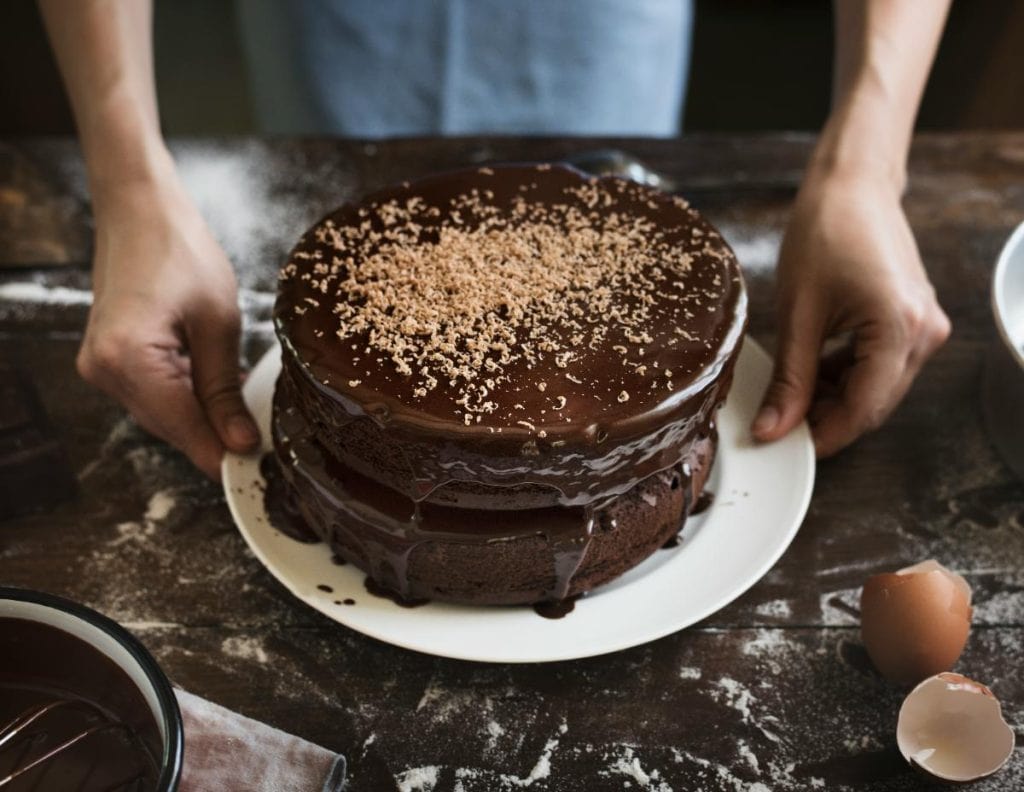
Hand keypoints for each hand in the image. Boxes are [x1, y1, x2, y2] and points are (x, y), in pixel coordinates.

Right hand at [77, 175, 258, 478]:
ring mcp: (99, 366)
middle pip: (171, 426)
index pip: (184, 428)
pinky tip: (216, 390)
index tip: (255, 473)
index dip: (221, 453)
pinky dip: (184, 398)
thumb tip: (239, 443)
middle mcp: (104, 370)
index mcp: (129, 359)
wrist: (140, 210)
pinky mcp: (107, 359)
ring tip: (244, 413)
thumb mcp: (218, 323)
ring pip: (162, 414)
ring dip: (201, 417)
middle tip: (261, 443)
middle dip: (215, 436)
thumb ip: (225, 389)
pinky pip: (152, 395)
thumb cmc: (180, 252)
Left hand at [752, 169, 949, 456]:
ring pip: (878, 388)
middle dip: (827, 419)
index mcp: (900, 327)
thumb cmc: (824, 232)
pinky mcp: (915, 319)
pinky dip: (848, 375)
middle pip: (874, 403)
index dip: (822, 434)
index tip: (785, 446)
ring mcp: (925, 326)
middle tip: (779, 423)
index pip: (863, 408)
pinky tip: (814, 371)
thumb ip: (790, 378)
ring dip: (836, 398)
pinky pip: (882, 365)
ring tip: (790, 393)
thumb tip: (774, 428)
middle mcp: (925, 332)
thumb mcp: (797, 314)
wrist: (851, 185)